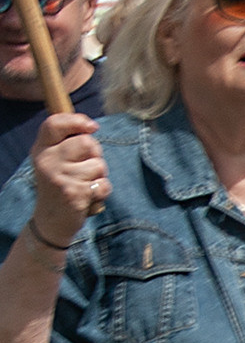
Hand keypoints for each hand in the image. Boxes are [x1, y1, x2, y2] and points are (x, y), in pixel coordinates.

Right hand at [25, 111, 106, 256]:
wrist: (50, 222)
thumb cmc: (60, 186)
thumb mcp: (55, 161)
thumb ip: (68, 142)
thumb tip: (91, 126)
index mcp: (42, 149)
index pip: (54, 123)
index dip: (76, 120)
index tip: (92, 127)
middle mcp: (47, 161)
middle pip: (87, 143)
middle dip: (96, 155)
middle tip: (85, 170)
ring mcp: (59, 178)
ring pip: (99, 165)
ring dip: (100, 177)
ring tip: (85, 186)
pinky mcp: (73, 194)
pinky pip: (103, 185)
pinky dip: (102, 192)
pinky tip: (88, 198)